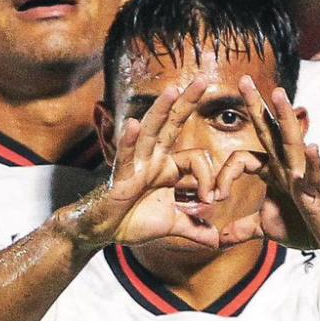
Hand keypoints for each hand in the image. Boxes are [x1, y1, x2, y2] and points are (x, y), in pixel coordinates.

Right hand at [67, 79, 223, 252]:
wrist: (102, 231)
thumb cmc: (132, 221)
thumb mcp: (172, 226)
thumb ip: (195, 229)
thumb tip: (217, 241)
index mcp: (168, 167)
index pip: (198, 160)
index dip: (211, 178)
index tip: (214, 200)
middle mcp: (153, 158)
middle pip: (173, 124)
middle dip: (188, 102)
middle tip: (204, 79)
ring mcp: (136, 164)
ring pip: (151, 131)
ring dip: (162, 110)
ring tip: (173, 90)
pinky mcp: (120, 176)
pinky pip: (125, 155)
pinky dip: (129, 140)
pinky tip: (132, 125)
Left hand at [226, 77, 319, 257]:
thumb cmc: (305, 228)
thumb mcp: (267, 228)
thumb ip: (243, 228)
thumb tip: (219, 239)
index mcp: (274, 171)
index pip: (243, 159)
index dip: (224, 176)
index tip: (214, 198)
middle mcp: (287, 167)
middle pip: (269, 130)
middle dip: (256, 105)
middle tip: (242, 79)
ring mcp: (303, 176)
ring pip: (292, 142)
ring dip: (285, 118)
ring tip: (279, 94)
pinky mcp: (317, 192)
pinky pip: (315, 174)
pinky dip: (314, 162)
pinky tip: (313, 148)